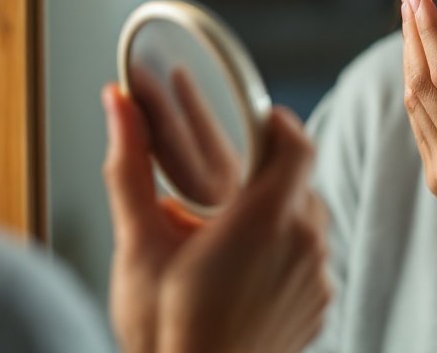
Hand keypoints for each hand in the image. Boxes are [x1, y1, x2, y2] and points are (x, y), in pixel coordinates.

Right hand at [101, 84, 331, 352]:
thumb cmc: (165, 333)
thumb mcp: (139, 247)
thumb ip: (130, 168)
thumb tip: (117, 106)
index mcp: (262, 221)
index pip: (297, 145)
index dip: (279, 125)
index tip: (257, 120)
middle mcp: (301, 244)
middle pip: (301, 180)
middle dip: (268, 172)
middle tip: (229, 180)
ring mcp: (316, 277)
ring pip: (308, 219)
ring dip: (278, 212)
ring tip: (230, 230)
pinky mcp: (319, 305)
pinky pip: (311, 258)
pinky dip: (286, 252)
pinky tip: (245, 269)